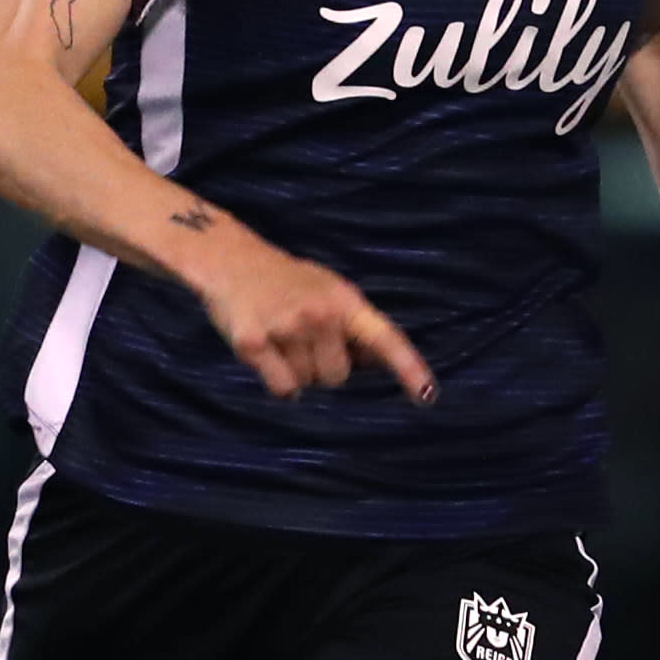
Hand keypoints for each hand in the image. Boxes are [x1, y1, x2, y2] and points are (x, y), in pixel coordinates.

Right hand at [188, 229, 435, 403]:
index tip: (427, 397)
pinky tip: (269, 355)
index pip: (384, 339)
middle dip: (324, 369)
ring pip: (308, 384)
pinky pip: (283, 389)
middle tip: (304, 341)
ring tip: (283, 340)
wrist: (232, 262)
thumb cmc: (289, 283)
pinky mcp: (254, 343)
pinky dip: (279, 383)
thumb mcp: (331, 293)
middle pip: (339, 378)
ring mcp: (286, 328)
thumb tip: (383, 364)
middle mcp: (320, 314)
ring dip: (298, 373)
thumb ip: (357, 328)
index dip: (408, 369)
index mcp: (345, 301)